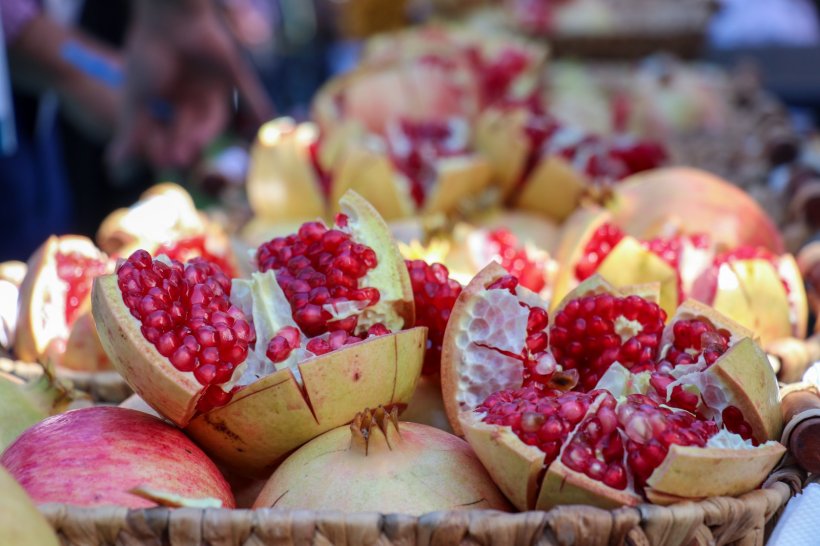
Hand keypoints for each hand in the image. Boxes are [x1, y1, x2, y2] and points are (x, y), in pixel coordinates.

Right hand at [109, 0, 272, 168]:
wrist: (167, 17)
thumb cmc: (148, 52)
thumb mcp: (137, 97)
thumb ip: (133, 130)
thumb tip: (114, 163)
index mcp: (174, 99)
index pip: (173, 131)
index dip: (168, 146)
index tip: (161, 160)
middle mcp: (198, 95)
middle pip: (195, 128)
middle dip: (186, 144)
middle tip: (179, 158)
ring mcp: (218, 85)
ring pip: (216, 118)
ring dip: (205, 134)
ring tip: (192, 146)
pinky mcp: (235, 73)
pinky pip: (250, 97)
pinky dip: (258, 112)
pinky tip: (261, 128)